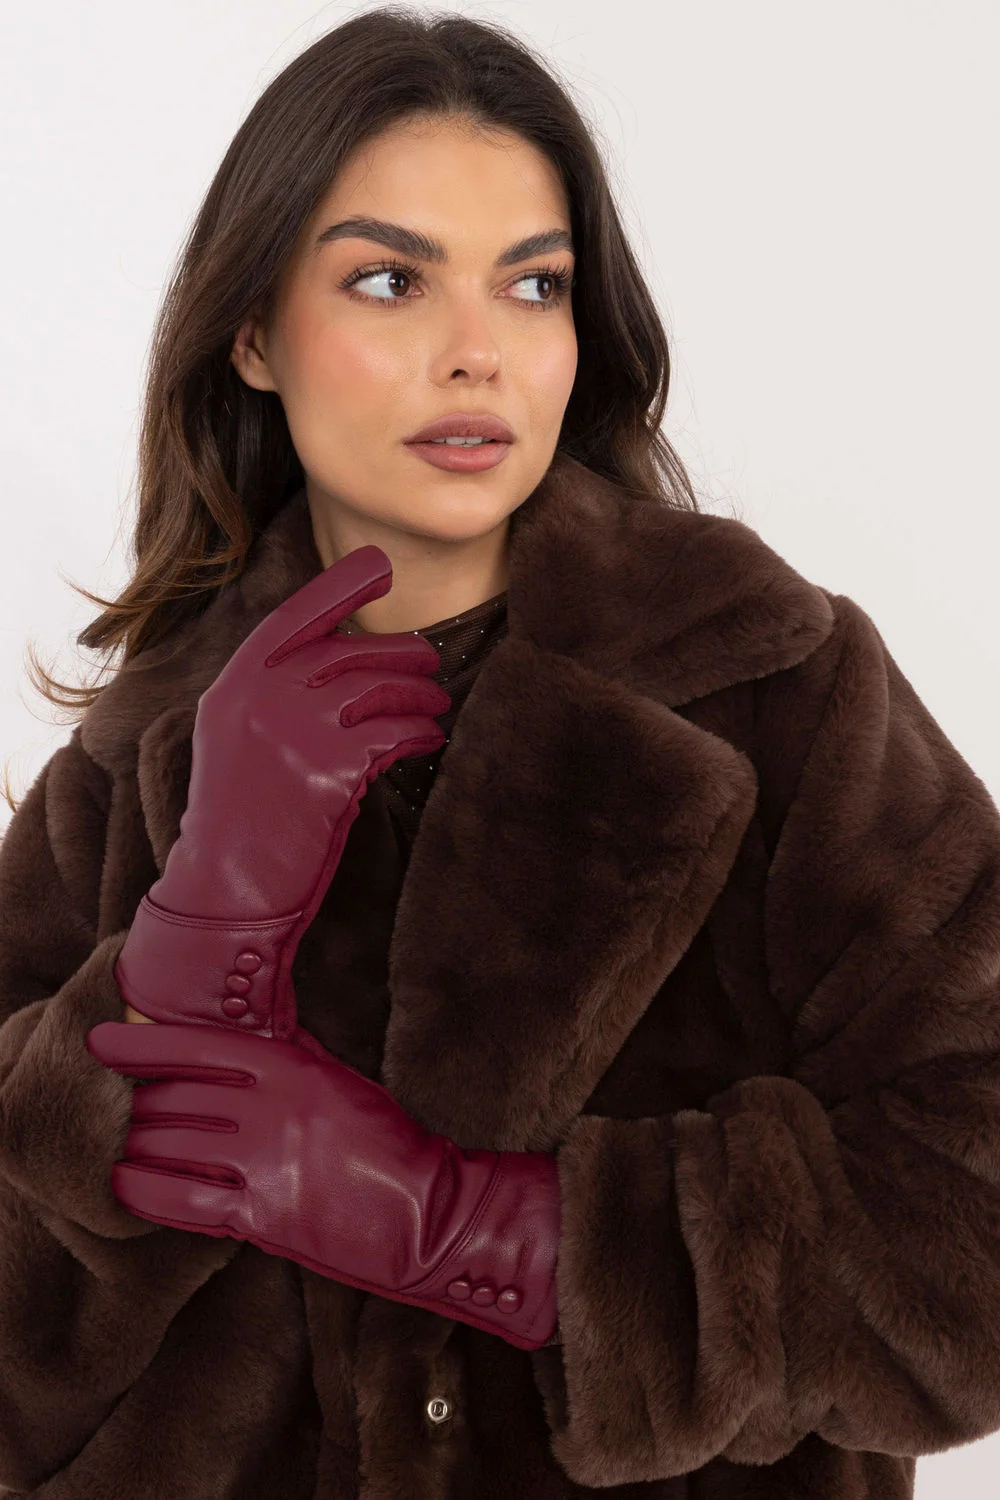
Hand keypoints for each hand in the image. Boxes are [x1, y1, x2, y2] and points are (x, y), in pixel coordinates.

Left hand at [85, 1019, 559, 1350]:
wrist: (424, 1213)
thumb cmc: (385, 1143)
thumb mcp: (339, 1080)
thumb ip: (291, 1058)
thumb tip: (252, 1034)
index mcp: (290, 1066)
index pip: (195, 1046)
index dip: (139, 1045)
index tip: (99, 1041)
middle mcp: (270, 1107)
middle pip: (171, 1098)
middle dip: (132, 1104)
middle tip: (112, 1108)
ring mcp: (264, 1161)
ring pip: (167, 1146)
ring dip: (131, 1146)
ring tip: (112, 1147)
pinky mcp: (261, 1215)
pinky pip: (180, 1199)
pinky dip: (142, 1190)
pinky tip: (123, 1183)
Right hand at [112, 544, 451, 1037]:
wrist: (224, 890)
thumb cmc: (239, 822)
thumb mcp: (237, 742)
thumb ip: (273, 697)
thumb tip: (339, 662)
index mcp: (235, 687)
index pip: (293, 618)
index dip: (339, 588)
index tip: (380, 569)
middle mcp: (262, 699)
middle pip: (348, 652)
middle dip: (399, 652)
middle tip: (431, 660)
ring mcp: (295, 733)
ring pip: (378, 688)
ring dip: (418, 693)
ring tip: (436, 703)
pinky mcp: (330, 773)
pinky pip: (393, 734)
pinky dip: (419, 733)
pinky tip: (430, 738)